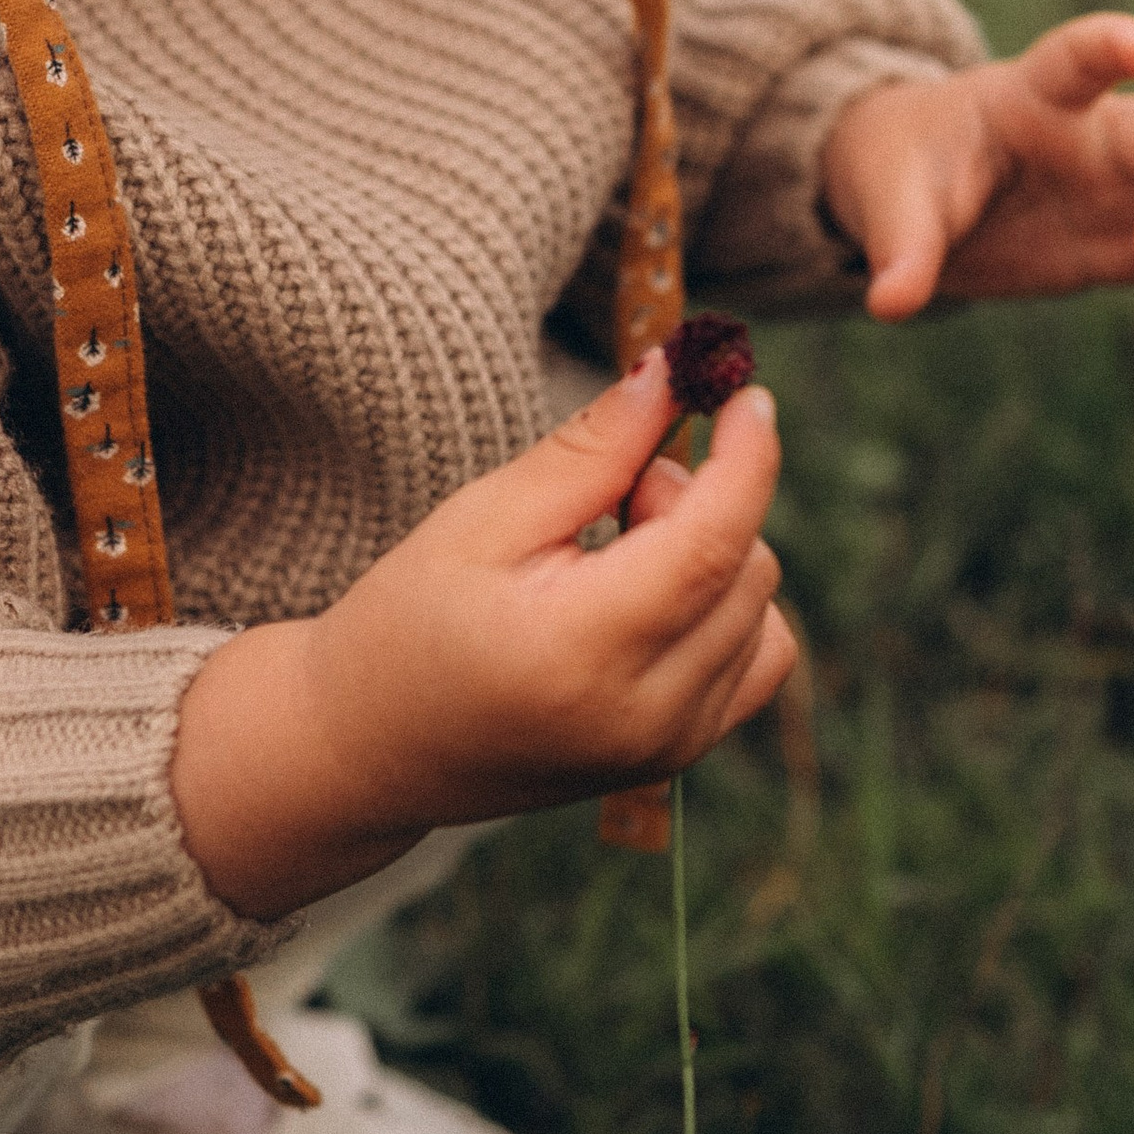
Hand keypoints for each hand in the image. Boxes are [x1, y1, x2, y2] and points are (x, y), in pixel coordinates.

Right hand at [171, 354, 795, 918]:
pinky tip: (654, 597)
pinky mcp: (676, 760)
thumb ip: (590, 448)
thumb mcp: (484, 517)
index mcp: (581, 651)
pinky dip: (727, 610)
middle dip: (696, 501)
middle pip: (745, 569)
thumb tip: (672, 373)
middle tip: (609, 493)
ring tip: (615, 553)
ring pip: (762, 612)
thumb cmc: (410, 620)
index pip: (709, 543)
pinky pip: (757, 661)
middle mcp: (642, 718)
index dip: (744, 458)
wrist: (371, 747)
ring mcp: (666, 750)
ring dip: (712, 556)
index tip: (745, 393)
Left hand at [818, 12, 1133, 363]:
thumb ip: (901, 244)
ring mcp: (1124, 189)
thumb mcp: (889, 197)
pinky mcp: (1130, 245)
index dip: (1115, 46)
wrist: (916, 196)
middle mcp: (1099, 135)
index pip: (1079, 58)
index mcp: (1034, 96)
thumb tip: (890, 304)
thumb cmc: (908, 168)